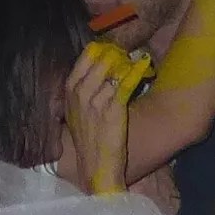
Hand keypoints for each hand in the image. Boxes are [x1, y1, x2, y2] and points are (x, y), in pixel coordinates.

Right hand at [64, 47, 131, 194]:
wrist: (96, 165)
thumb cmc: (88, 139)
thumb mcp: (76, 111)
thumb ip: (83, 89)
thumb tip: (99, 68)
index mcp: (70, 89)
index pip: (86, 56)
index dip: (102, 50)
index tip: (113, 50)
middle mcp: (81, 91)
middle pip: (102, 58)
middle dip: (117, 53)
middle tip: (127, 55)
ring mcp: (96, 99)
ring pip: (115, 69)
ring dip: (128, 63)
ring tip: (137, 61)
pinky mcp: (114, 108)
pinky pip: (126, 83)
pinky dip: (136, 72)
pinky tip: (144, 67)